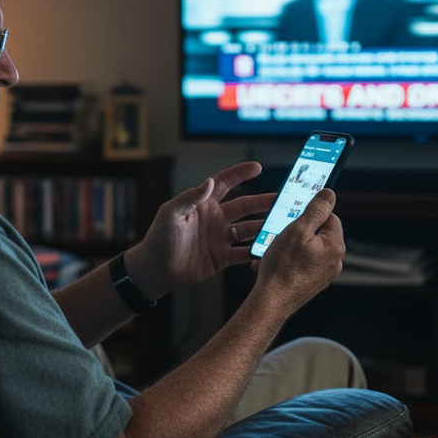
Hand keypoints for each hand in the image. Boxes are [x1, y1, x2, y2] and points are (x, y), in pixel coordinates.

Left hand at [123, 161, 276, 299]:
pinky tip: (269, 248)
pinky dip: (257, 251)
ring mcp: (219, 238)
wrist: (155, 270)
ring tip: (282, 223)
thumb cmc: (158, 238)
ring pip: (248, 228)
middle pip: (244, 206)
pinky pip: (244, 252)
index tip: (257, 167)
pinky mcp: (222, 257)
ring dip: (264, 225)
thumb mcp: (171, 213)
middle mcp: (215, 219)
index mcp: (203, 204)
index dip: (240, 174)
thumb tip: (210, 181)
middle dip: (263, 201)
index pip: (225, 183)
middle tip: (282, 199)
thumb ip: (191, 197)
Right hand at [252, 188, 343, 313]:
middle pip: (319, 234)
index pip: (330, 217)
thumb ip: (315, 210)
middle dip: (298, 232)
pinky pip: (302, 264)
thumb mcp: (297, 230)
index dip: (310, 215)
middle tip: (281, 236)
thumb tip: (329, 194)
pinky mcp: (312, 284)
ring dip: (291, 247)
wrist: (271, 302)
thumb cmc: (282, 267)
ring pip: (308, 249)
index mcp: (335, 246)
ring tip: (274, 252)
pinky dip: (289, 261)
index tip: (293, 218)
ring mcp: (324, 275)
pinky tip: (274, 264)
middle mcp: (334, 261)